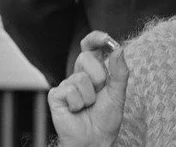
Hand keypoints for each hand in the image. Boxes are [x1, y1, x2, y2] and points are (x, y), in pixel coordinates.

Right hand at [49, 32, 127, 146]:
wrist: (95, 140)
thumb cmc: (106, 118)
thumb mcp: (118, 93)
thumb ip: (119, 71)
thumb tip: (119, 48)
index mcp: (94, 70)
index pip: (91, 46)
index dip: (96, 38)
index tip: (105, 38)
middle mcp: (79, 74)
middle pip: (86, 57)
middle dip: (99, 76)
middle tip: (100, 92)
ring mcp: (66, 84)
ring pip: (80, 78)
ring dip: (90, 96)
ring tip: (88, 106)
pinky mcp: (56, 96)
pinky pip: (69, 91)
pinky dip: (78, 104)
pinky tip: (76, 111)